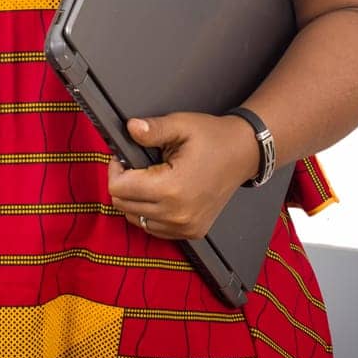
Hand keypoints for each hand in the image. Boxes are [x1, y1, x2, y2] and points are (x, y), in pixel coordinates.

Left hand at [106, 112, 260, 239]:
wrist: (243, 154)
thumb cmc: (213, 138)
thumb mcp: (181, 125)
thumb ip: (153, 129)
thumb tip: (131, 128)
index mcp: (172, 188)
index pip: (119, 189)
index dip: (115, 169)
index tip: (122, 157)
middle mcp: (177, 214)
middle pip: (123, 206)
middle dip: (122, 183)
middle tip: (134, 165)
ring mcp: (185, 226)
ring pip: (136, 219)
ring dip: (134, 200)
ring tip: (147, 179)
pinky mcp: (192, 232)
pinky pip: (154, 229)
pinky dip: (149, 213)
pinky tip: (159, 194)